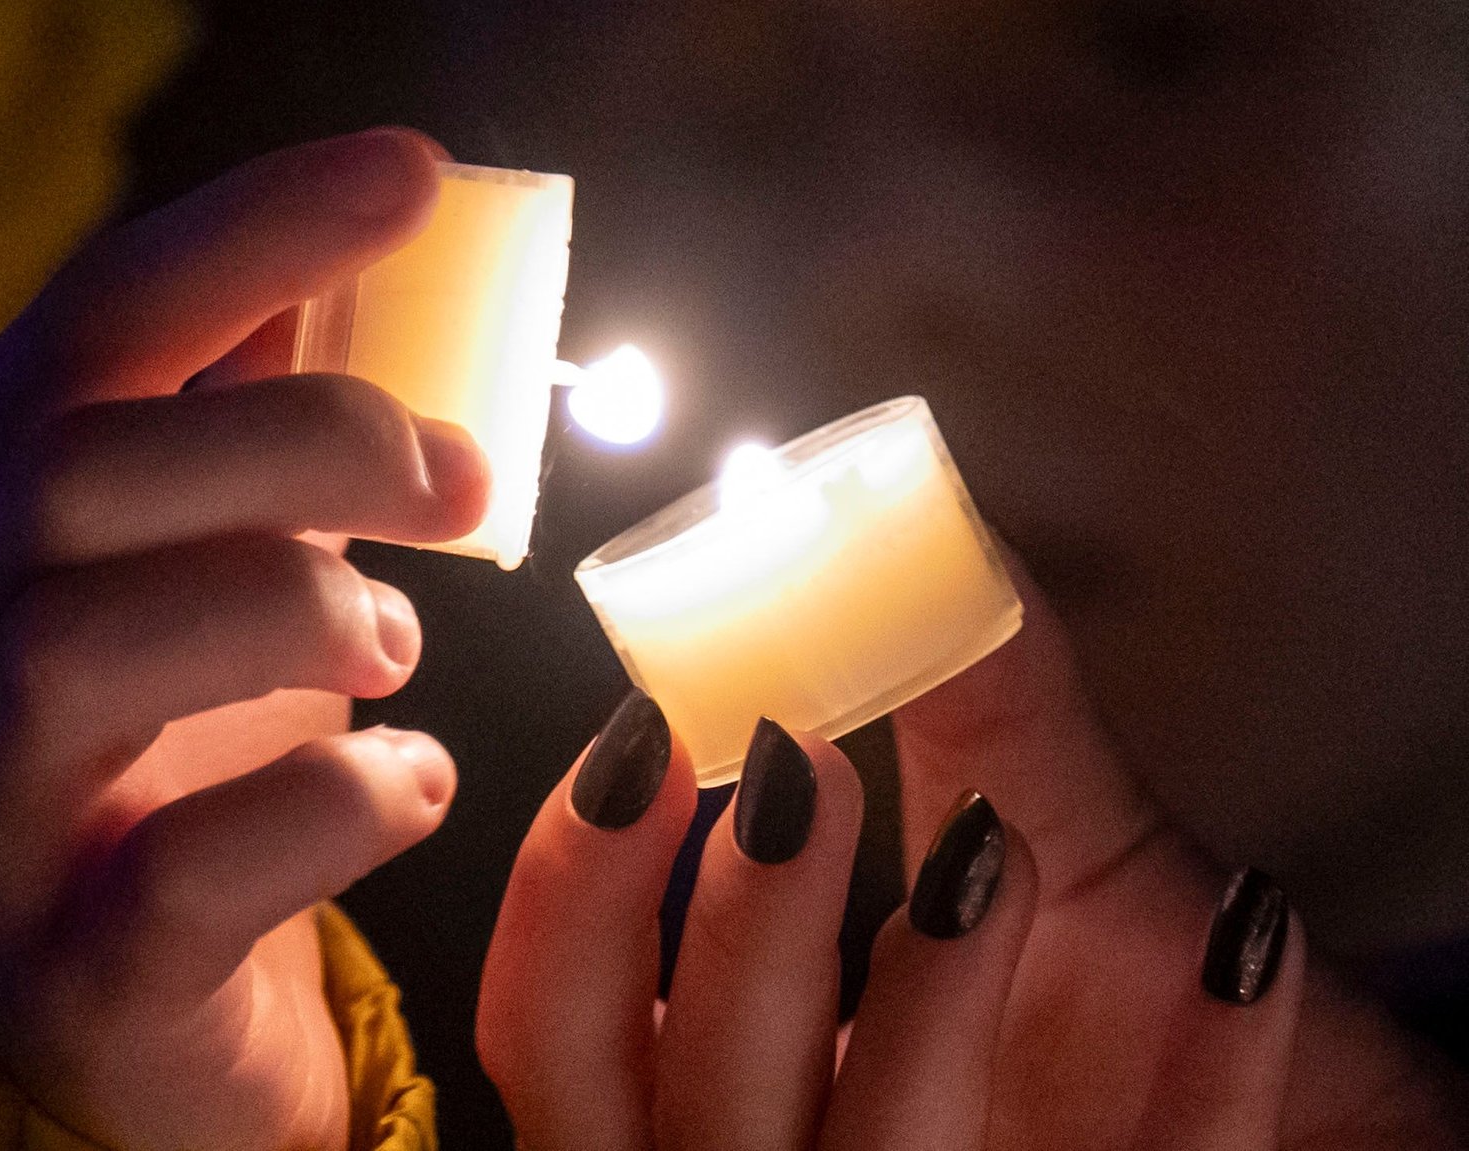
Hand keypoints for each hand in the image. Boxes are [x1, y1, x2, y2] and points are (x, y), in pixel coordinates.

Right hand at [0, 129, 483, 1150]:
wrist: (126, 1029)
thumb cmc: (179, 765)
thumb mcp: (200, 571)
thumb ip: (247, 430)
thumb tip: (373, 266)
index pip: (84, 329)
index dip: (249, 233)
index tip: (409, 176)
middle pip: (76, 471)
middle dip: (303, 437)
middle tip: (457, 474)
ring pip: (82, 647)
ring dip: (295, 607)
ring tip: (402, 640)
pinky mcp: (75, 972)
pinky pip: (185, 869)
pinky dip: (337, 802)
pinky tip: (413, 784)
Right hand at [478, 551, 1468, 1149]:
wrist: (1294, 1126)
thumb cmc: (1111, 996)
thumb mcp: (1043, 840)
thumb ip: (966, 709)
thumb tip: (934, 522)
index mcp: (714, 1087)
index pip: (553, 1025)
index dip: (568, 897)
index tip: (637, 751)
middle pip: (689, 1106)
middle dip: (734, 940)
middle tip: (799, 779)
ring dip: (924, 1007)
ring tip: (1000, 856)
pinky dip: (1203, 1068)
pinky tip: (1245, 939)